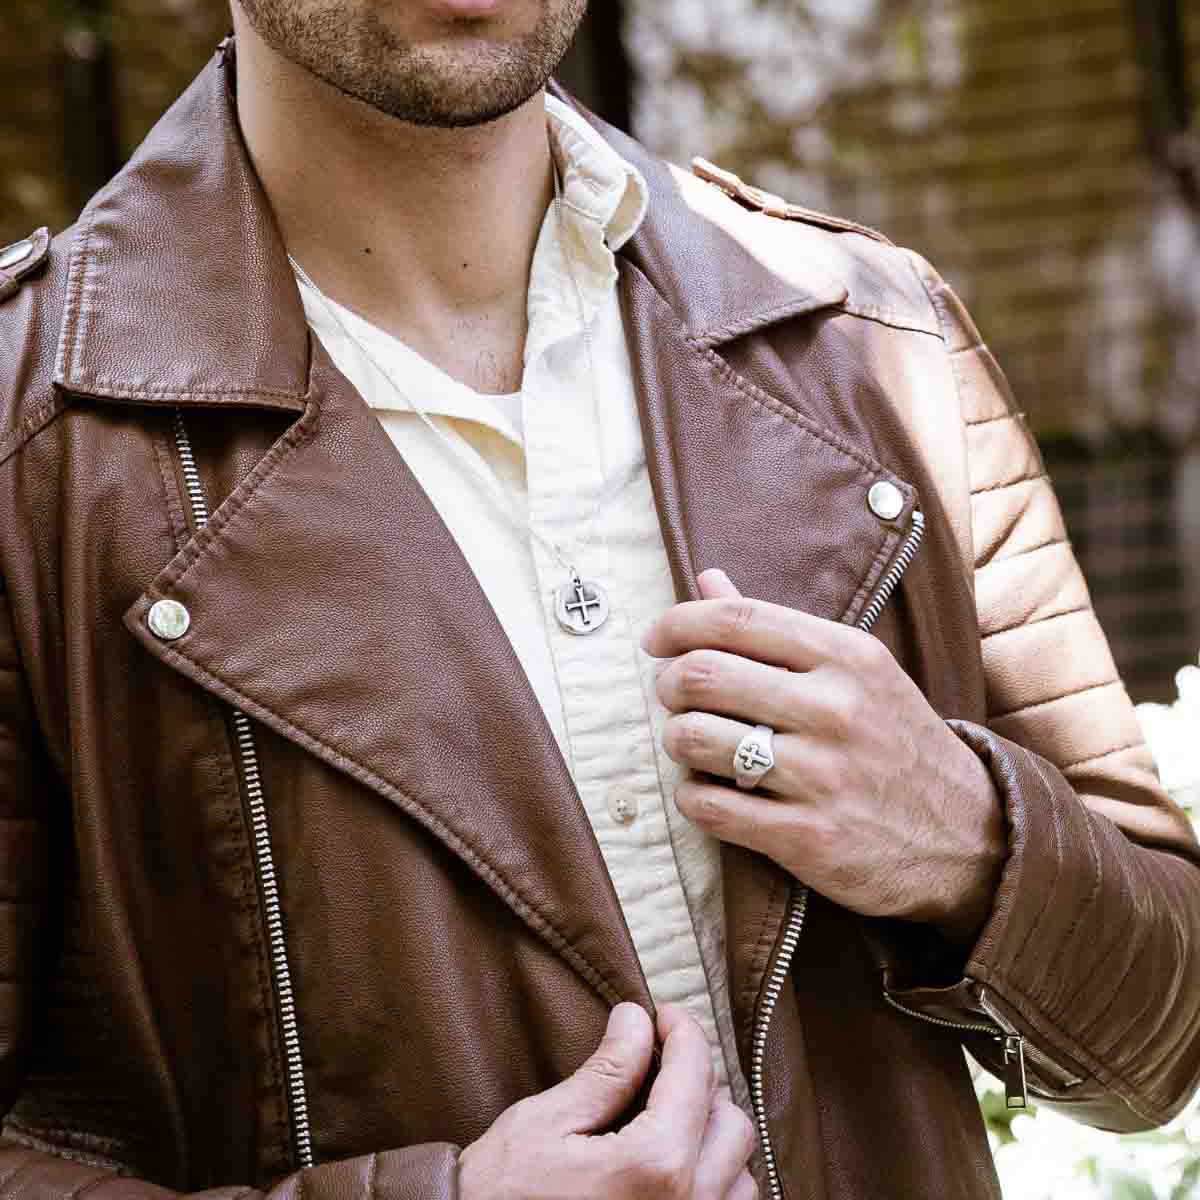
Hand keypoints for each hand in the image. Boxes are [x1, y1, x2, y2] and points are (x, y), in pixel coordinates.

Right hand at [458, 1003, 756, 1199]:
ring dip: (714, 1144)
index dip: (682, 1031)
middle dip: (700, 1086)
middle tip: (659, 1068)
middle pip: (732, 1126)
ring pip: (740, 1180)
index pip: (694, 1075)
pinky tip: (674, 1173)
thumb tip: (638, 1020)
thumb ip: (606, 1072)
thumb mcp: (546, 1123)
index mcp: (655, 1165)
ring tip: (668, 1123)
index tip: (662, 1016)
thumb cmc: (499, 1197)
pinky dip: (713, 1188)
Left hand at [642, 570, 1004, 945]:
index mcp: (847, 656)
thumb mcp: (856, 671)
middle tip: (672, 695)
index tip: (655, 640)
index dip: (677, 623)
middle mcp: (836, 709)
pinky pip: (709, 806)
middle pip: (703, 675)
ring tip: (690, 743)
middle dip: (668, 684)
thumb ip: (775, 628)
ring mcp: (822, 776)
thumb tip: (706, 579)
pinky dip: (691, 796)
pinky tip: (708, 791)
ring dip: (675, 740)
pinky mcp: (808, 837)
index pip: (735, 620)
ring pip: (695, 739)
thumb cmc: (895, 742)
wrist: (970, 838)